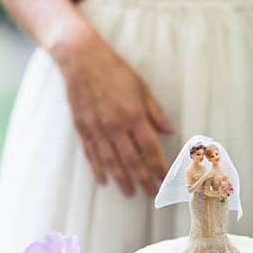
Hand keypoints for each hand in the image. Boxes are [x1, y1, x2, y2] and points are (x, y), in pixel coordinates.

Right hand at [54, 27, 174, 196]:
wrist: (81, 59)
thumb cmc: (115, 70)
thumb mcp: (142, 88)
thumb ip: (155, 113)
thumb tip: (170, 131)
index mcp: (133, 115)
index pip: (150, 148)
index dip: (159, 166)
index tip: (166, 179)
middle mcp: (115, 126)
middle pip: (132, 160)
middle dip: (143, 179)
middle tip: (151, 194)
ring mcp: (96, 128)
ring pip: (111, 162)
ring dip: (121, 179)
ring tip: (130, 193)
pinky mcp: (82, 127)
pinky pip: (91, 154)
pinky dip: (97, 169)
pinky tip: (103, 181)